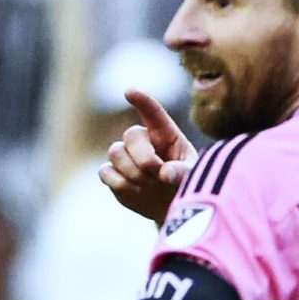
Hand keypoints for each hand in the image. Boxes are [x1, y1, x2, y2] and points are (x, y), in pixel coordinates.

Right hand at [99, 92, 194, 222]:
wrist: (171, 207)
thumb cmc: (185, 185)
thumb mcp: (193, 178)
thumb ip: (184, 173)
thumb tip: (165, 174)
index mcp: (165, 135)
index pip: (153, 113)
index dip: (142, 101)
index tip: (130, 92)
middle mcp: (142, 141)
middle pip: (131, 135)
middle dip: (144, 157)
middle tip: (158, 176)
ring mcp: (125, 157)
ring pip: (115, 152)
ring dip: (133, 172)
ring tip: (149, 185)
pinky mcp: (113, 174)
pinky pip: (105, 172)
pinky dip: (119, 183)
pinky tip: (135, 191)